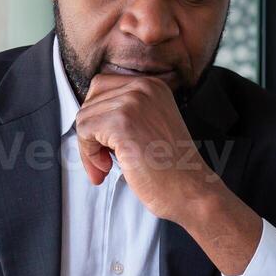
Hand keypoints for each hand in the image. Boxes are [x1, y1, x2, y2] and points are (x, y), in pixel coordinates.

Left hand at [74, 74, 221, 222]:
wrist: (191, 190)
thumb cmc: (173, 168)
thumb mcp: (150, 126)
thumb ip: (126, 115)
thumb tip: (89, 119)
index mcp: (152, 86)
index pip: (102, 87)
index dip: (98, 117)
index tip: (104, 143)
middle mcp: (143, 87)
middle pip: (91, 100)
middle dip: (91, 132)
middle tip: (102, 158)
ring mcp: (133, 102)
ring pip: (84, 117)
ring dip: (89, 147)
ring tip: (106, 166)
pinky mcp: (122, 122)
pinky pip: (84, 131)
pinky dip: (89, 154)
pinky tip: (107, 167)